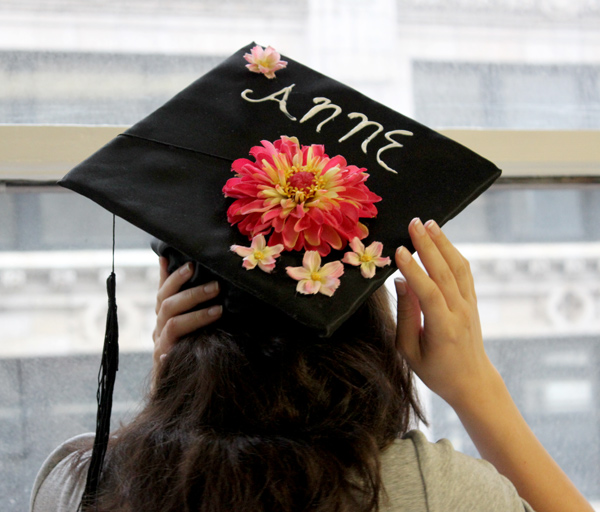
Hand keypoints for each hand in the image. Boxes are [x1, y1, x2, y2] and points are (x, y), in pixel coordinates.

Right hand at [152, 257, 221, 369]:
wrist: (176, 390)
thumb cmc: (191, 353)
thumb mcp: (196, 327)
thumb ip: (198, 308)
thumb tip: (213, 284)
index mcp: (165, 316)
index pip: (165, 290)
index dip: (171, 274)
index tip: (186, 260)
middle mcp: (160, 326)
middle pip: (167, 301)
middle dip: (191, 291)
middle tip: (215, 285)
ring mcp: (160, 342)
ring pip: (171, 320)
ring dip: (196, 312)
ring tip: (219, 309)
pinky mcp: (163, 359)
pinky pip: (172, 343)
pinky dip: (184, 337)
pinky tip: (199, 335)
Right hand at [394, 218, 493, 407]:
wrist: (472, 381)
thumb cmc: (436, 371)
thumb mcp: (410, 351)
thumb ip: (406, 316)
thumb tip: (401, 283)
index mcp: (443, 329)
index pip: (429, 293)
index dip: (414, 270)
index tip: (399, 251)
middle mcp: (460, 313)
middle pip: (445, 272)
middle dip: (428, 245)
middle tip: (414, 223)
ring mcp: (469, 305)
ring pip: (458, 267)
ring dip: (444, 243)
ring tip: (430, 224)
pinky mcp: (472, 302)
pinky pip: (464, 273)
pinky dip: (453, 253)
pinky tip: (443, 241)